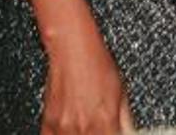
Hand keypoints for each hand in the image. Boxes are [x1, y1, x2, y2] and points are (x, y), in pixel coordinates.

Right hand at [40, 20, 133, 134]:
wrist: (72, 50)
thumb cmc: (97, 64)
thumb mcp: (121, 91)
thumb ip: (125, 117)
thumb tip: (128, 131)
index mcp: (105, 121)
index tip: (114, 133)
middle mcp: (83, 127)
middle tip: (102, 129)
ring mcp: (63, 127)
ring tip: (88, 127)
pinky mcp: (47, 124)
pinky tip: (71, 131)